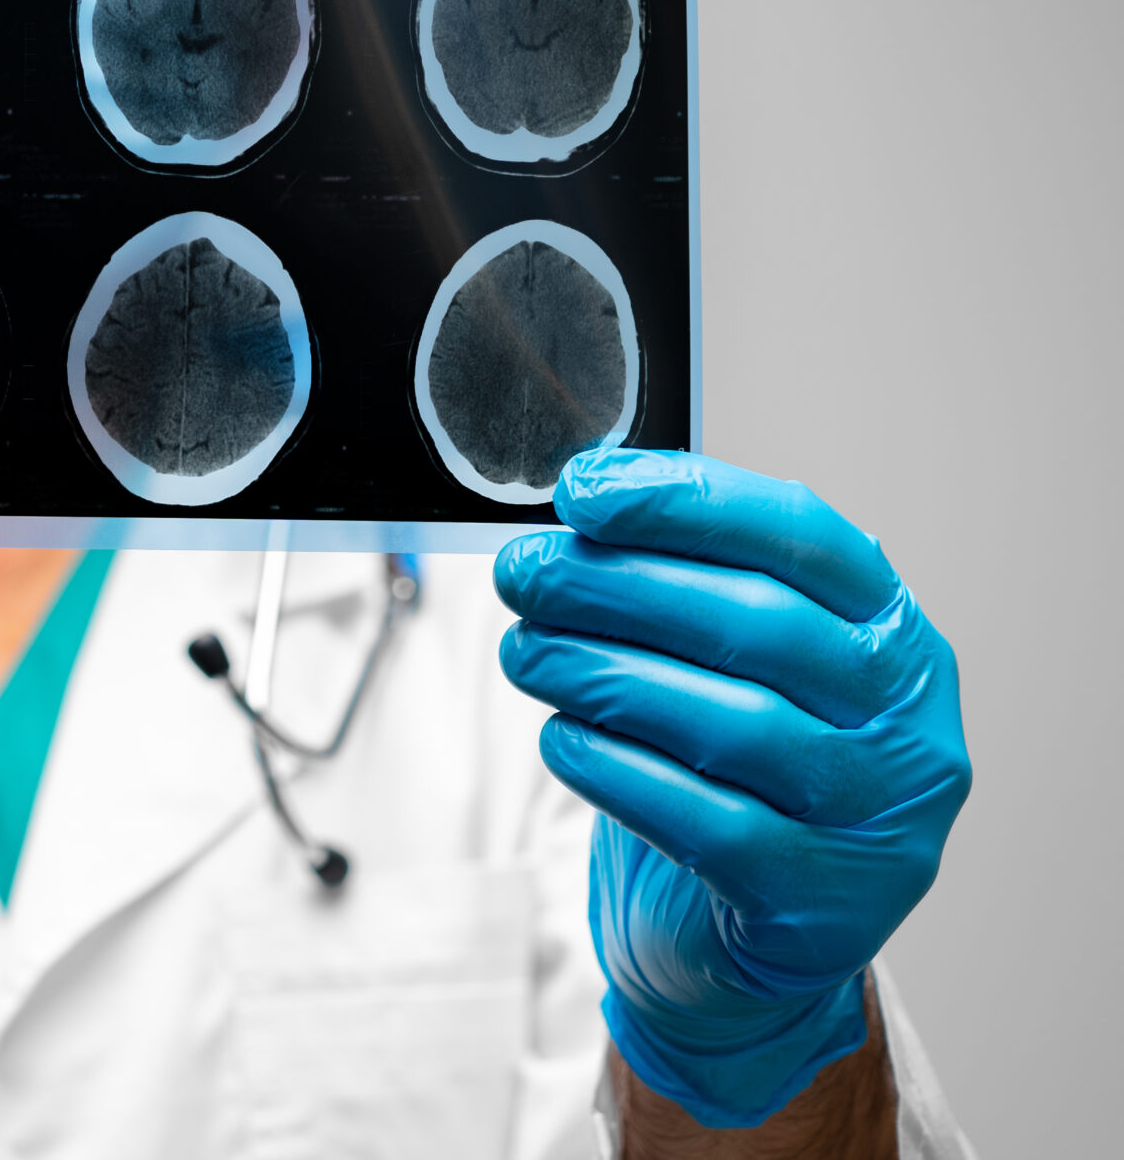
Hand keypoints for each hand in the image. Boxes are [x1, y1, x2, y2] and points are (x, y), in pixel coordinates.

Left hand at [494, 449, 968, 1128]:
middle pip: (761, 625)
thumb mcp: (728, 669)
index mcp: (893, 634)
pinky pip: (709, 823)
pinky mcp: (824, 904)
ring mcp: (880, 820)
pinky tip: (560, 739)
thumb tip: (583, 500)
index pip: (803, 536)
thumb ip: (681, 584)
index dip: (688, 503)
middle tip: (523, 574)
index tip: (581, 490)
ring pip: (735, 723)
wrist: (746, 943)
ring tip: (524, 652)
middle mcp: (910, 723)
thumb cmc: (730, 776)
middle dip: (620, 586)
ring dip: (605, 674)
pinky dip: (619, 771)